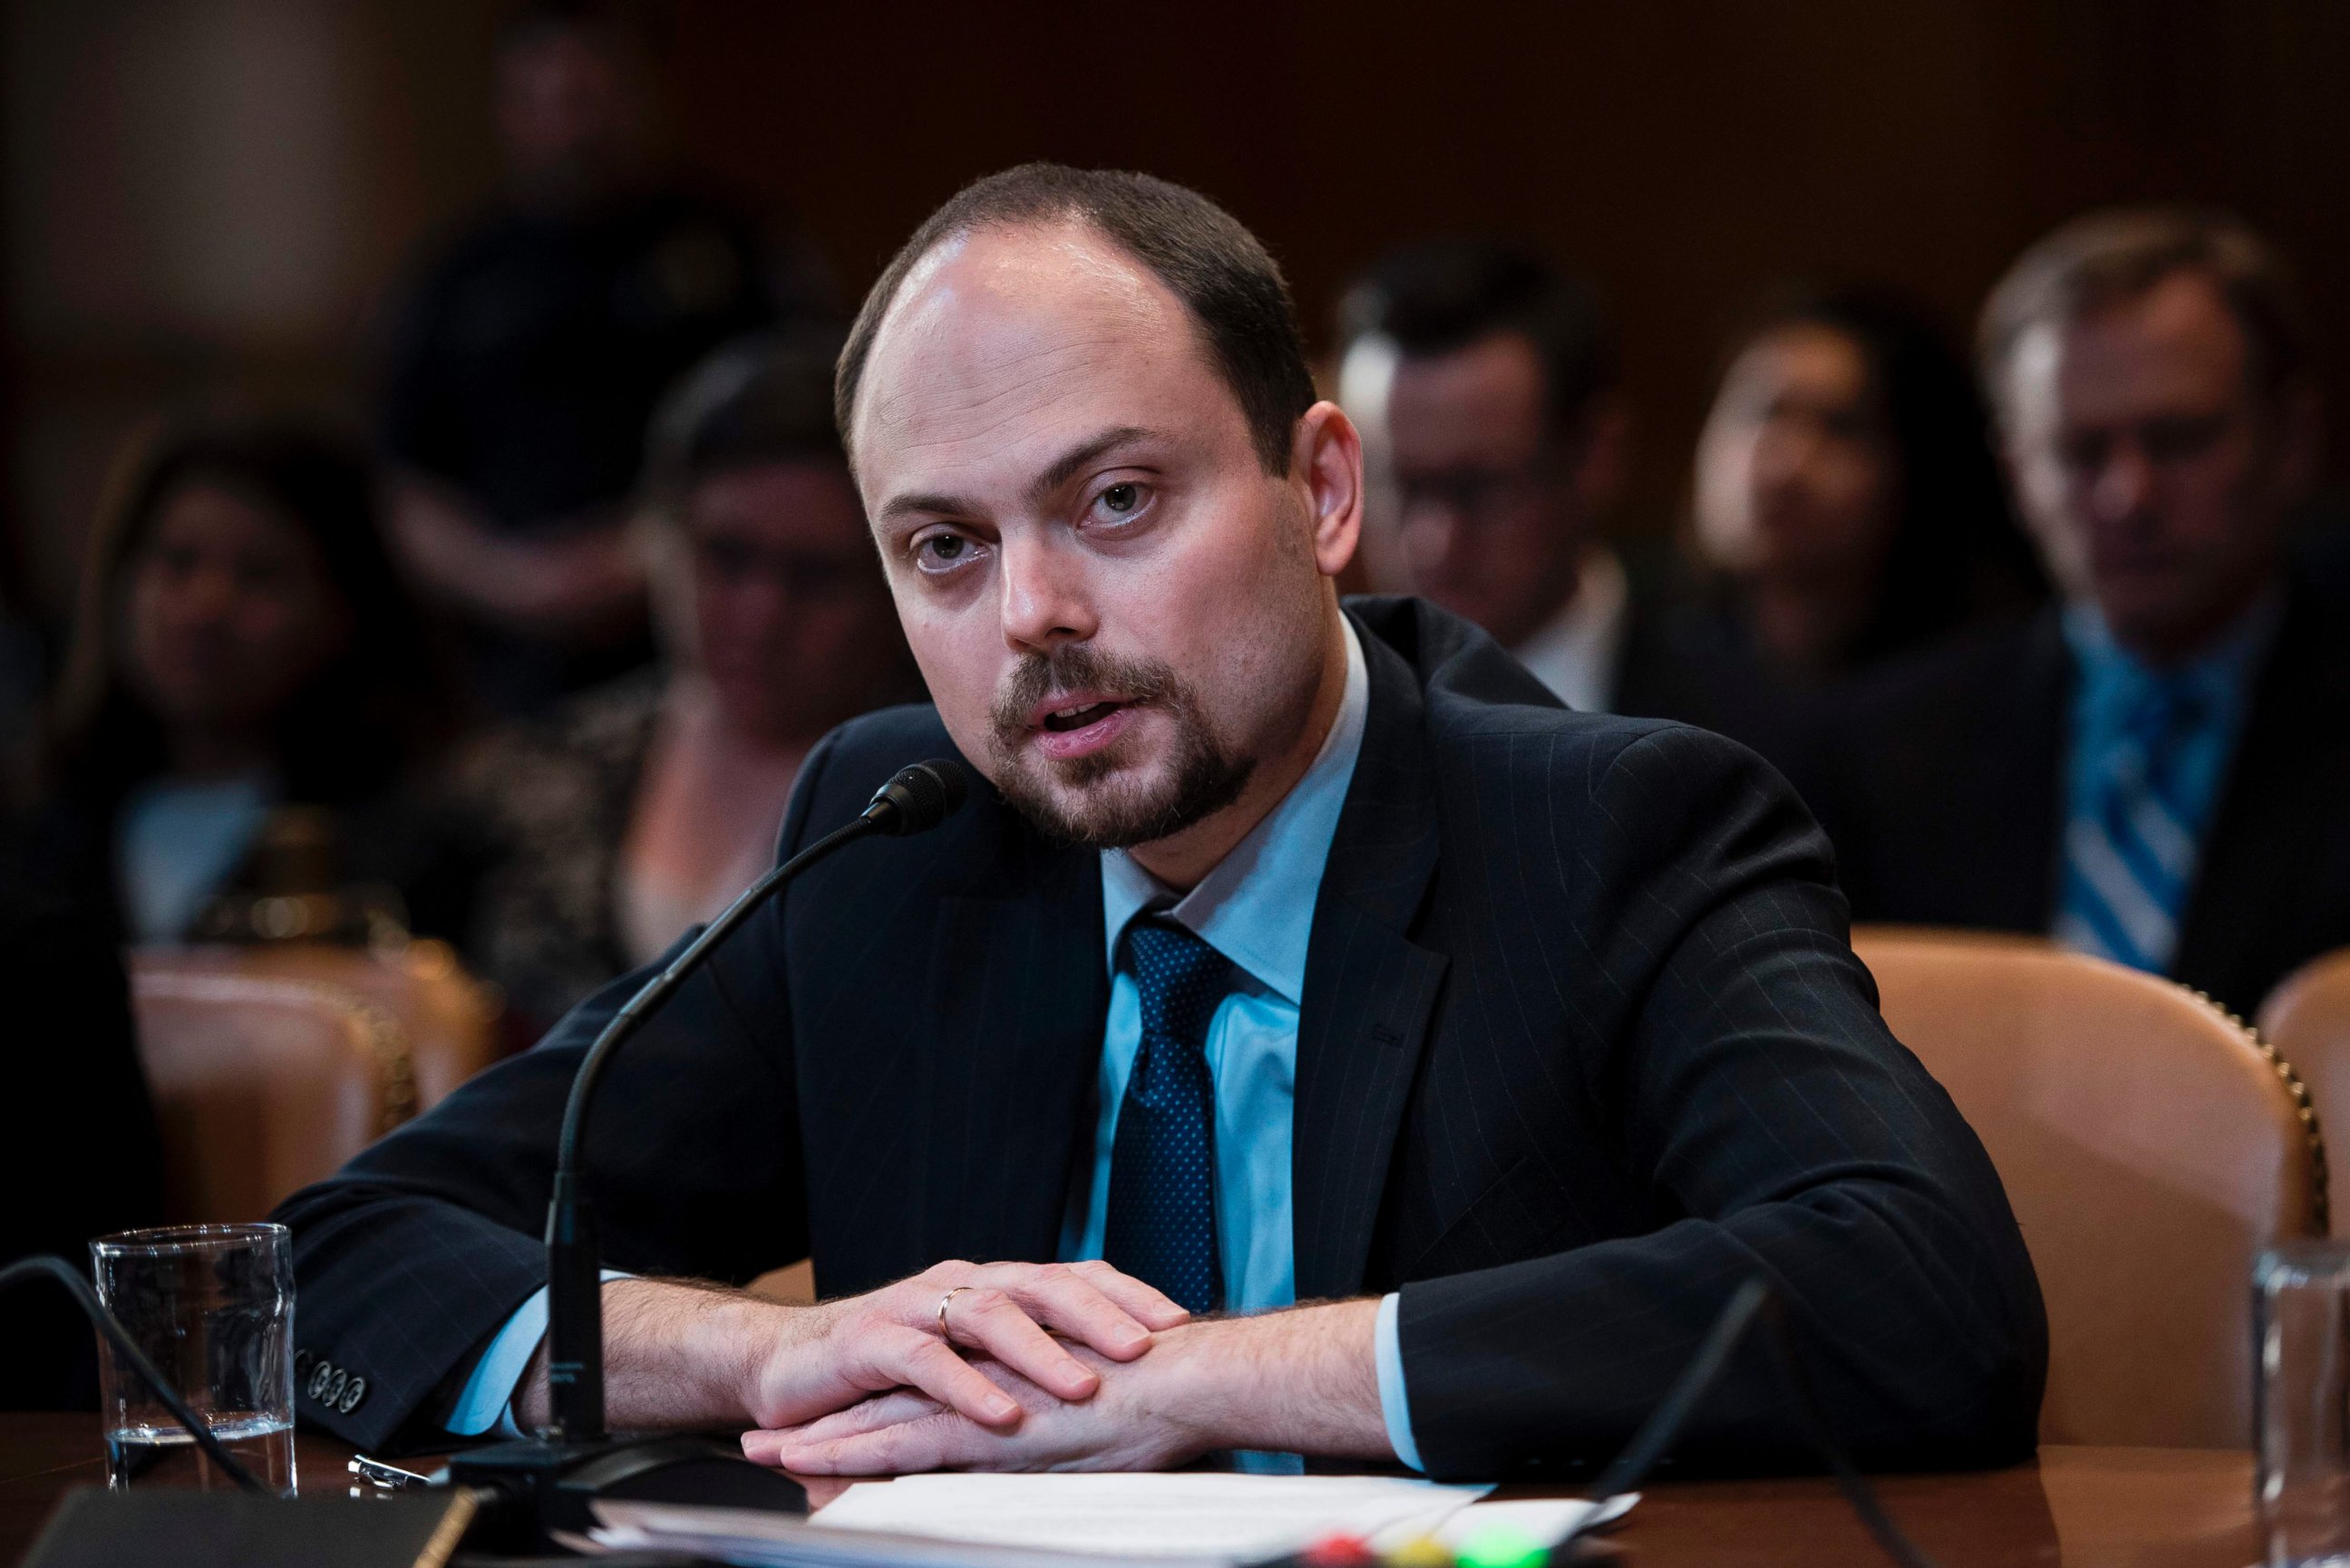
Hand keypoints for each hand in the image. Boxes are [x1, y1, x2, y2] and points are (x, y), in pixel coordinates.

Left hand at [742, 1301, 1392, 1474]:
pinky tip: (814, 1468)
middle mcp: (983, 1382)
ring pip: (880, 1420)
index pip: (926, 1398)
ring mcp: (979, 1400)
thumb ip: (1061, 1436)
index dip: (875, 1415)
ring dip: (822, 1439)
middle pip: (888, 1401)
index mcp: (1007, 1382)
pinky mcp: (984, 1425)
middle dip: (827, 1422)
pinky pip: (903, 1442)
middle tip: (767, 1436)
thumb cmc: (1164, 1403)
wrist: (1189, 1379)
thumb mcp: (1101, 1427)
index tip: (827, 1431)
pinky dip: (854, 1456)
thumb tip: (1048, 1453)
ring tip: (766, 1451)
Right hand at [746, 1259, 1189, 1434]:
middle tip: (1146, 1346)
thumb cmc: (888, 1374)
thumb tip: (1112, 1395)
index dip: (1126, 1295)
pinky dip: (968, 1388)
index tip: (1179, 1322)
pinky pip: (930, 1362)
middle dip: (1100, 1313)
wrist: (786, 1366)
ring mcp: (919, 1306)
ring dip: (1041, 1351)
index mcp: (995, 1287)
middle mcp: (963, 1285)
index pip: (1073, 1277)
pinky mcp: (875, 1340)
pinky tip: (1000, 1414)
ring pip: (992, 1315)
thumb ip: (1024, 1373)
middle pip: (1043, 1284)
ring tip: (1081, 1386)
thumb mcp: (969, 1370)